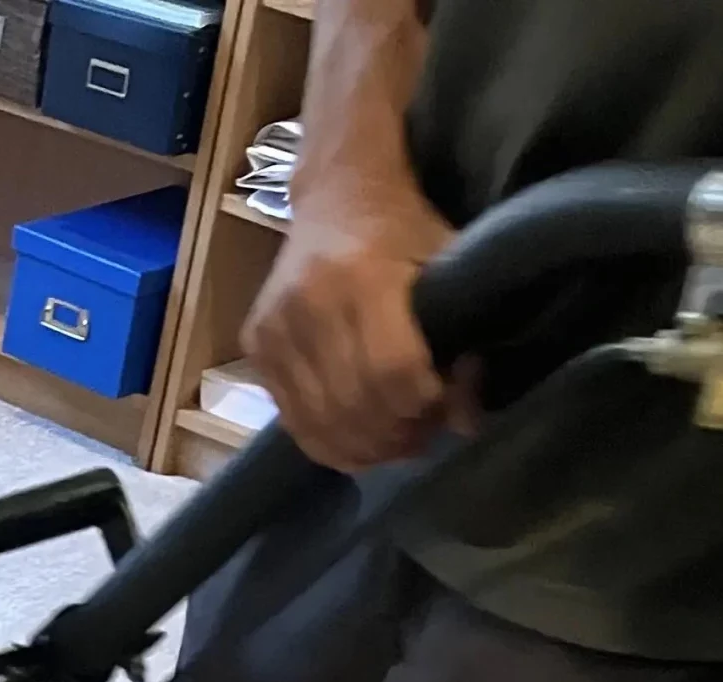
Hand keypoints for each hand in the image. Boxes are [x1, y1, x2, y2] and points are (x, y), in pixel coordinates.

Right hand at [241, 183, 461, 470]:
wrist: (337, 195)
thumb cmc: (404, 228)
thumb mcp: (448, 269)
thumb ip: (464, 342)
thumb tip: (467, 423)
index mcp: (361, 277)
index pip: (392, 372)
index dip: (426, 404)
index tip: (450, 404)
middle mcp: (306, 305)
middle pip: (355, 404)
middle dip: (399, 431)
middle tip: (425, 433)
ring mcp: (273, 329)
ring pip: (320, 422)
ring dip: (365, 446)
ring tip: (396, 441)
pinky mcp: (255, 346)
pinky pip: (292, 419)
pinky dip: (328, 443)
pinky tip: (358, 441)